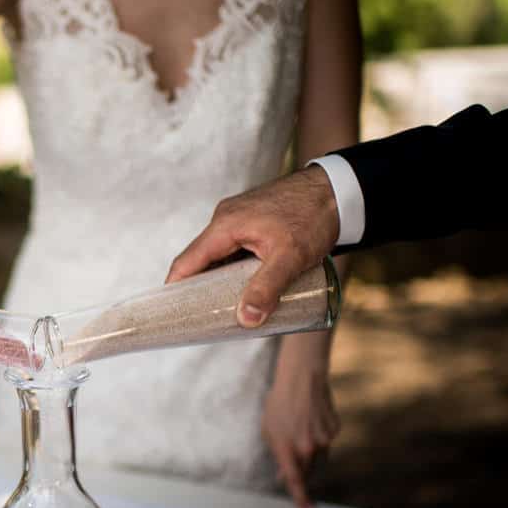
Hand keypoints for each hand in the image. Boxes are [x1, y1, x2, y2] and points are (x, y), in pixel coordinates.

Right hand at [165, 166, 339, 327]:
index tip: (168, 312)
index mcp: (225, 225)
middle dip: (196, 288)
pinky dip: (231, 268)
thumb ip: (267, 287)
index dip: (174, 288)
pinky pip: (232, 248)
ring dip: (217, 279)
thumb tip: (246, 319)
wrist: (339, 188)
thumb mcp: (289, 256)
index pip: (187, 261)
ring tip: (222, 306)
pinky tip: (243, 285)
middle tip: (199, 317)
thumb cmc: (312, 216)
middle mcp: (225, 219)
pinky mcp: (253, 220)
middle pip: (200, 259)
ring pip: (218, 255)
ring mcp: (238, 218)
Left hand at [261, 363, 339, 507]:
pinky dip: (319, 438)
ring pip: (318, 459)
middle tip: (292, 458)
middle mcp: (308, 448)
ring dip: (309, 454)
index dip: (302, 500)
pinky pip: (326, 444)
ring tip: (299, 430)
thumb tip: (286, 476)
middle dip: (301, 472)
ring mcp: (324, 440)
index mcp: (287, 448)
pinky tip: (311, 420)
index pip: (296, 482)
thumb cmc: (279, 404)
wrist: (303, 380)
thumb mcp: (269, 430)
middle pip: (308, 472)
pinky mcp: (335, 431)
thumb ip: (278, 455)